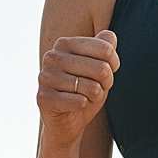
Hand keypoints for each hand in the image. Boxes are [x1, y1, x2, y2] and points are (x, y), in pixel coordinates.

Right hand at [37, 30, 119, 147]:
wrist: (66, 122)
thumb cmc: (84, 91)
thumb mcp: (99, 66)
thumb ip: (105, 48)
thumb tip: (110, 36)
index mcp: (64, 43)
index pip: (105, 49)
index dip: (113, 64)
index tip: (108, 72)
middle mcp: (52, 57)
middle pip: (101, 68)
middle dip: (106, 83)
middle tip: (98, 88)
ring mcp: (45, 77)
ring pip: (92, 88)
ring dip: (95, 97)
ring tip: (86, 97)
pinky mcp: (43, 98)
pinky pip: (80, 102)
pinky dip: (84, 106)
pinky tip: (77, 106)